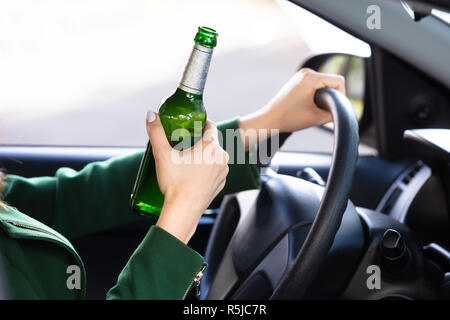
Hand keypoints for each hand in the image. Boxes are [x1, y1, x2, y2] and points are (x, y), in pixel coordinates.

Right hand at [146, 112, 228, 243]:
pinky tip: (193, 173)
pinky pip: (215, 170)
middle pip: (211, 141)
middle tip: (182, 142)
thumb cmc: (175, 183)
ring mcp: (223, 172)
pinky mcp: (221, 184)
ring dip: (203, 154)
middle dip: (198, 139)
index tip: (189, 125)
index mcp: (211, 146)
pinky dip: (206, 168)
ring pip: (214, 156)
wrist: (183, 211)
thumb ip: (156, 132)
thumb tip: (151, 114)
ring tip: (187, 159)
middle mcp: (222, 157)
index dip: (200, 122)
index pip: (210, 125)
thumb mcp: (162, 154)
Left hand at [239, 68, 344, 147]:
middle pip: (332, 81)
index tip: (334, 108)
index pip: (339, 81)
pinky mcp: (298, 80)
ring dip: (324, 95)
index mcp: (310, 78)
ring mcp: (301, 75)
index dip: (342, 96)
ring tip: (314, 109)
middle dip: (332, 96)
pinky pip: (316, 84)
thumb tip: (347, 111)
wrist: (269, 120)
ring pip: (324, 83)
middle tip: (323, 111)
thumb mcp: (316, 118)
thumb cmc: (289, 118)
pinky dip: (317, 94)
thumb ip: (335, 114)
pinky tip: (310, 105)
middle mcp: (306, 72)